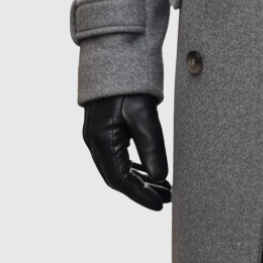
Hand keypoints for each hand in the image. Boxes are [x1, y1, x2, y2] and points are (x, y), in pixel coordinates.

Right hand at [82, 94, 171, 210]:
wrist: (114, 56)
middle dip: (142, 191)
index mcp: (101, 140)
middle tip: (167, 198)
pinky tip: (149, 173)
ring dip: (140, 181)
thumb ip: (152, 146)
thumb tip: (160, 176)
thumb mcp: (144, 115)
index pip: (121, 180)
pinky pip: (117, 158)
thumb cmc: (129, 84)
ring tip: (164, 189)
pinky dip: (134, 168)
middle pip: (118, 178)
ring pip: (117, 169)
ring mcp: (97, 136)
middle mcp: (95, 141)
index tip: (160, 205)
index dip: (141, 195)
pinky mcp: (104, 130)